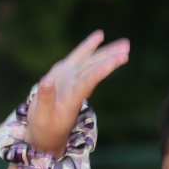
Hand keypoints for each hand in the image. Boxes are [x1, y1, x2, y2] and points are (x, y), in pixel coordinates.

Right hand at [24, 31, 131, 154]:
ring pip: (91, 62)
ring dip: (107, 51)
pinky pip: (79, 57)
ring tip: (125, 43)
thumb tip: (46, 82)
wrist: (46, 133)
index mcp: (72, 99)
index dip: (101, 71)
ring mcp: (71, 79)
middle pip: (94, 69)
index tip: (116, 61)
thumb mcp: (42, 117)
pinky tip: (100, 35)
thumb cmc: (44, 128)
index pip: (88, 83)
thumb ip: (44, 100)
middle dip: (110, 58)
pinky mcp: (65, 73)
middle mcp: (75, 87)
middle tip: (126, 48)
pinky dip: (89, 46)